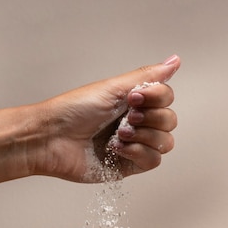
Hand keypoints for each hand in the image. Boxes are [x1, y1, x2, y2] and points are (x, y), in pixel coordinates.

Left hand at [30, 54, 180, 182]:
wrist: (52, 139)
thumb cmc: (73, 110)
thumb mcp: (112, 87)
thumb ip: (147, 76)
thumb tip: (175, 61)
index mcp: (134, 101)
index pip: (166, 98)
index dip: (157, 98)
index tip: (133, 98)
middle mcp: (137, 122)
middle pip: (169, 121)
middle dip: (150, 119)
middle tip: (126, 119)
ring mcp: (134, 145)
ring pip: (165, 143)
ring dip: (143, 137)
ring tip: (118, 135)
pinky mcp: (128, 166)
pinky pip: (152, 161)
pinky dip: (137, 153)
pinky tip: (115, 149)